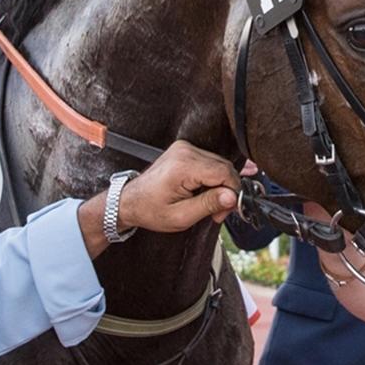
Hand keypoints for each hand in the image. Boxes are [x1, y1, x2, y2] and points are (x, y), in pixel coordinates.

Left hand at [77, 142, 238, 256]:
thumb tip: (232, 197)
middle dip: (226, 192)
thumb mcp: (181, 216)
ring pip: (220, 166)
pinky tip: (203, 192)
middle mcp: (185, 151)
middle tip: (217, 212)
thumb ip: (209, 204)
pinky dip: (212, 179)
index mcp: (183, 166)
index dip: (231, 194)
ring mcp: (185, 148)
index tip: (224, 211)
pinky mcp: (186, 150)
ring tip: (207, 204)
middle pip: (225, 168)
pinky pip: (211, 163)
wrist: (131, 201)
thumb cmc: (150, 210)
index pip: (225, 173)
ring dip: (220, 186)